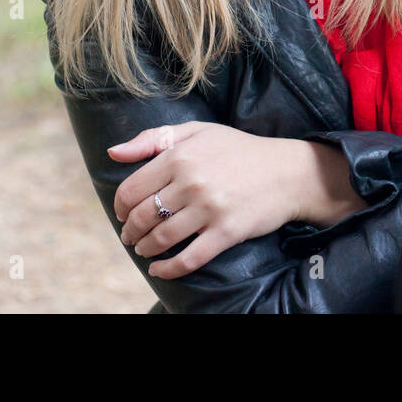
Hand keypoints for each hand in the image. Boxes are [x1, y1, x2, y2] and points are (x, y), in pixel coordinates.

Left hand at [107, 122, 307, 278]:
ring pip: (161, 239)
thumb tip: (112, 153)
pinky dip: (168, 269)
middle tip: (132, 236)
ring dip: (145, 249)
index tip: (125, 213)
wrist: (288, 171)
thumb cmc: (239, 150)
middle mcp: (191, 182)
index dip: (121, 207)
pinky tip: (159, 269)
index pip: (131, 190)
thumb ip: (153, 139)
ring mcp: (209, 209)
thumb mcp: (198, 132)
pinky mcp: (226, 232)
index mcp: (180, 156)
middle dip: (130, 231)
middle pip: (143, 217)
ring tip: (144, 249)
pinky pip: (189, 259)